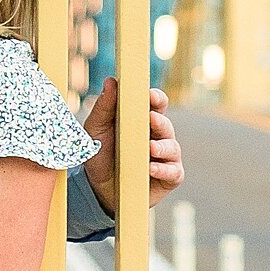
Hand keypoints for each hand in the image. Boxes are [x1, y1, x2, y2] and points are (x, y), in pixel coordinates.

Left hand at [81, 79, 182, 216]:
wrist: (98, 189)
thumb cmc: (100, 154)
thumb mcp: (96, 129)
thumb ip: (104, 106)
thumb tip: (111, 81)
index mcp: (142, 121)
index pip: (156, 105)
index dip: (156, 98)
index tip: (150, 95)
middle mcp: (158, 136)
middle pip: (166, 124)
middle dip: (160, 121)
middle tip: (151, 118)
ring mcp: (165, 157)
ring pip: (172, 147)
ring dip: (163, 146)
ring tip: (150, 148)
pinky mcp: (169, 177)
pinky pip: (173, 172)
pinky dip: (164, 170)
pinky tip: (151, 169)